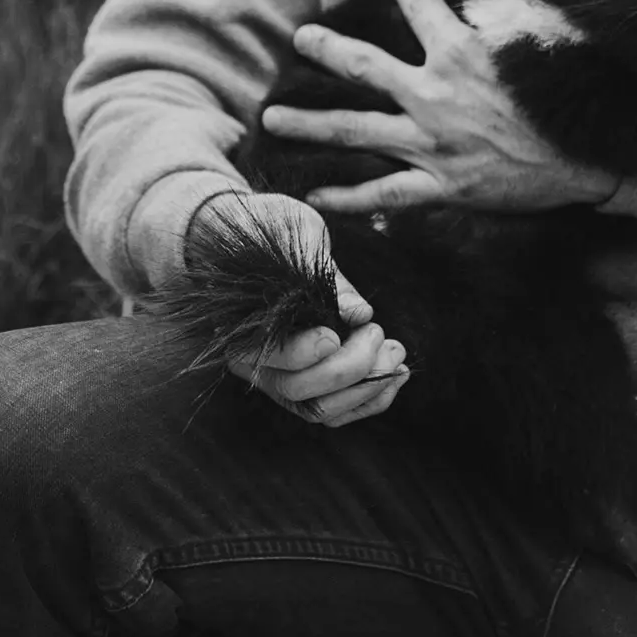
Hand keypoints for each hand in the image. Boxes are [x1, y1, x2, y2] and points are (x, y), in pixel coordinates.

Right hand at [186, 191, 409, 427]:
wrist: (260, 233)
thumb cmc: (271, 227)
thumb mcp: (296, 234)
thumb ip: (323, 275)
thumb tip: (359, 314)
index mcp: (239, 324)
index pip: (267, 356)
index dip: (303, 353)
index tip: (336, 334)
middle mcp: (253, 362)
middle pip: (298, 391)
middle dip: (348, 369)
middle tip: (380, 333)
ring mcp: (282, 377)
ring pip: (322, 409)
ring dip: (366, 388)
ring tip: (396, 352)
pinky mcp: (309, 382)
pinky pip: (339, 409)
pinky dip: (371, 398)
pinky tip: (397, 371)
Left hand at [262, 0, 617, 215]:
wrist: (592, 157)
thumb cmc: (569, 92)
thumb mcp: (539, 34)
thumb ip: (501, 6)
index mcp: (460, 51)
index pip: (421, 5)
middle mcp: (434, 94)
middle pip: (363, 66)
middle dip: (326, 49)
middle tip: (301, 38)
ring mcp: (432, 143)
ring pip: (355, 130)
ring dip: (309, 124)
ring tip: (272, 121)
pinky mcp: (440, 186)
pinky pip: (383, 192)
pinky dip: (346, 196)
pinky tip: (312, 194)